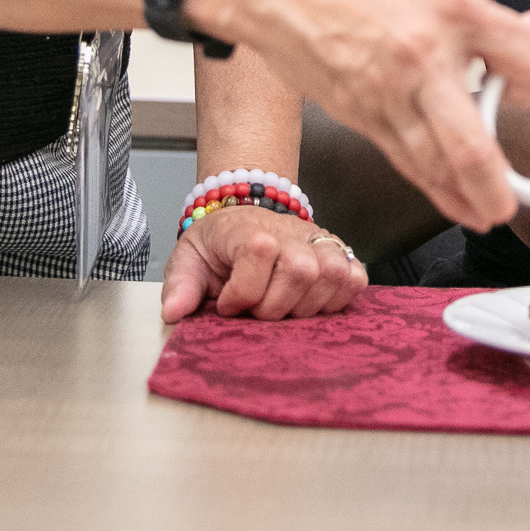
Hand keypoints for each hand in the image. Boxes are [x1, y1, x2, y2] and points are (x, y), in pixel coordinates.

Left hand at [160, 202, 367, 322]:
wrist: (244, 218)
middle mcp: (291, 232)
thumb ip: (180, 285)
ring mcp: (319, 243)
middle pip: (301, 271)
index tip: (226, 304)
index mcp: (250, 229)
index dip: (241, 293)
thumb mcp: (188, 259)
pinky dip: (338, 298)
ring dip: (306, 306)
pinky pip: (356, 279)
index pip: (258, 254)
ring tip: (282, 306)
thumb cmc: (218, 244)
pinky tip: (311, 302)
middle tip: (257, 308)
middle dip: (275, 306)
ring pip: (333, 276)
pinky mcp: (341, 255)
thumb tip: (173, 312)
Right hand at [183, 0, 529, 232]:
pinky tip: (449, 196)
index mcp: (454, 8)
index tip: (528, 82)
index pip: (528, 60)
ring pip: (435, 166)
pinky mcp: (359, 114)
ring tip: (487, 210)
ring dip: (468, 197)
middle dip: (499, 186)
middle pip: (475, 146)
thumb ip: (489, 13)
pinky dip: (431, 185)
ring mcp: (387, 92)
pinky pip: (404, 160)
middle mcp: (424, 56)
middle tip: (513, 199)